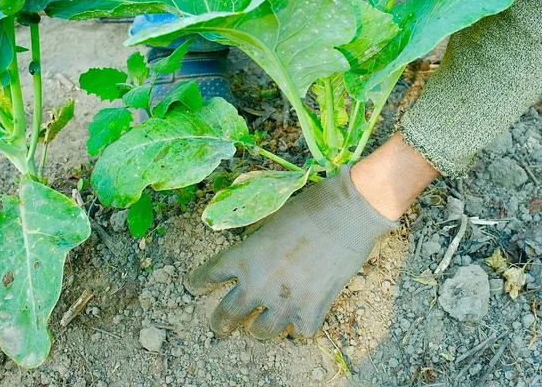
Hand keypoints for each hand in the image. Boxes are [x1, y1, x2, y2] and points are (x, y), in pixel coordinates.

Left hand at [184, 167, 397, 338]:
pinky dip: (299, 326)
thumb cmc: (308, 208)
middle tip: (219, 325)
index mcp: (242, 257)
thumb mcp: (269, 222)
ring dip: (259, 328)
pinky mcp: (312, 311)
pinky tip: (301, 317)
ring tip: (261, 325)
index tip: (195, 286)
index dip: (198, 283)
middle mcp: (257, 284)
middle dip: (219, 323)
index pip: (208, 276)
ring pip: (260, 333)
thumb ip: (254, 245)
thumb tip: (251, 257)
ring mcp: (283, 302)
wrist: (346, 214)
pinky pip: (298, 333)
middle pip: (226, 316)